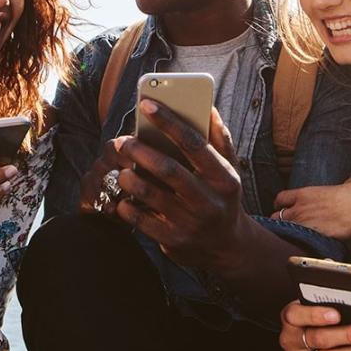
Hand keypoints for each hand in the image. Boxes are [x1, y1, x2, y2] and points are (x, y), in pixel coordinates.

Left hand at [102, 102, 247, 268]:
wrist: (226, 246)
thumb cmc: (222, 196)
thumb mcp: (229, 169)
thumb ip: (219, 139)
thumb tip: (209, 107)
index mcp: (224, 177)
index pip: (194, 144)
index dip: (169, 122)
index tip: (147, 104)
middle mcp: (209, 200)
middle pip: (168, 169)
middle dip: (140, 151)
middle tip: (122, 141)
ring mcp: (191, 223)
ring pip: (150, 195)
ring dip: (130, 178)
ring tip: (122, 168)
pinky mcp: (174, 240)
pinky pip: (141, 221)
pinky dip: (127, 206)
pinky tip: (124, 196)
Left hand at [273, 179, 350, 239]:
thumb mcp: (348, 186)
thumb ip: (345, 186)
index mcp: (306, 194)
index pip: (281, 198)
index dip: (280, 204)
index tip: (283, 208)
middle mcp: (301, 208)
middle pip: (277, 217)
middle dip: (280, 222)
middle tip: (286, 226)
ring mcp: (305, 224)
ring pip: (282, 231)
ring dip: (286, 234)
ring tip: (292, 238)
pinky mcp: (312, 238)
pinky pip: (296, 242)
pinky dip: (298, 244)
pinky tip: (303, 246)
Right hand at [279, 300, 350, 350]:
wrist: (312, 346)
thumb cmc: (320, 320)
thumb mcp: (320, 308)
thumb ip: (332, 304)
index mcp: (290, 318)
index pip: (295, 314)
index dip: (315, 315)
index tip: (337, 315)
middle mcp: (289, 340)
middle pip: (319, 338)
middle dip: (349, 334)